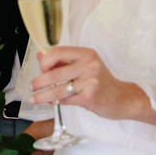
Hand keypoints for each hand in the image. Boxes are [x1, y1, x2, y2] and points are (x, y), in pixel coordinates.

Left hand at [30, 46, 155, 122]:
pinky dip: (56, 101)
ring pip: (58, 88)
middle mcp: (89, 65)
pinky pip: (66, 99)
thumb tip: (40, 56)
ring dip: (43, 95)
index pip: (57, 52)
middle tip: (32, 86)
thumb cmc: (101, 81)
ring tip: (34, 98)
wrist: (123, 98)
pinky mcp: (90, 97)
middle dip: (39, 81)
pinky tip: (51, 102)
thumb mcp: (84, 65)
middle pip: (54, 72)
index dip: (45, 61)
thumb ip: (63, 61)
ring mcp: (90, 81)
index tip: (40, 68)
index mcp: (86, 54)